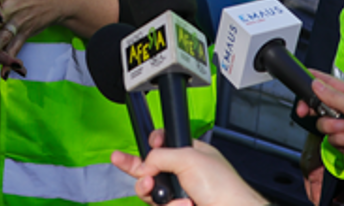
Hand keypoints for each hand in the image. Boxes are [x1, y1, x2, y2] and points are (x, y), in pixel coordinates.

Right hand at [109, 131, 266, 205]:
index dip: (150, 145)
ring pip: (152, 193)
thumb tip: (144, 164)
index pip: (162, 146)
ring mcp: (180, 194)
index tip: (145, 144)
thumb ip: (161, 156)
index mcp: (190, 154)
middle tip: (120, 161)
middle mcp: (183, 173)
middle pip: (149, 170)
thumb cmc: (223, 186)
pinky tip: (185, 205)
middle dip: (138, 169)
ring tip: (164, 194)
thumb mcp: (189, 158)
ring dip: (156, 193)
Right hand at [304, 70, 343, 191]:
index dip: (315, 81)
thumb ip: (333, 96)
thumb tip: (316, 84)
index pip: (330, 84)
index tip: (302, 80)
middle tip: (308, 110)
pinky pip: (331, 140)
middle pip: (321, 106)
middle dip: (316, 109)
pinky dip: (341, 140)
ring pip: (324, 124)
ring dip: (334, 128)